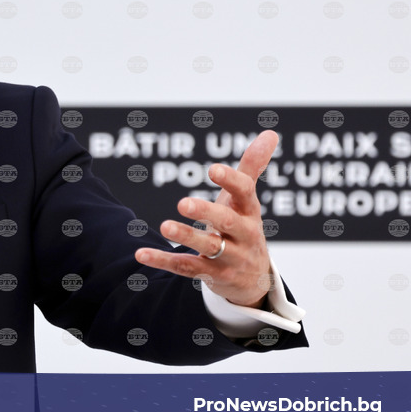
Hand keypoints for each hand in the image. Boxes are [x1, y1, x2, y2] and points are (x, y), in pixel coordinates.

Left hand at [135, 130, 277, 307]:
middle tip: (183, 203)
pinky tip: (141, 253)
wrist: (253, 279)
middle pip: (228, 223)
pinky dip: (163, 261)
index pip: (245, 193)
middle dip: (208, 212)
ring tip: (164, 226)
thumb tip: (270, 132)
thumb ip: (252, 167)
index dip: (231, 181)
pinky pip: (186, 268)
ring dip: (186, 236)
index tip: (212, 169)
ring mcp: (229, 258)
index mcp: (250, 211)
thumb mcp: (247, 199)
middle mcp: (244, 235)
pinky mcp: (211, 275)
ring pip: (208, 247)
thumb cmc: (243, 227)